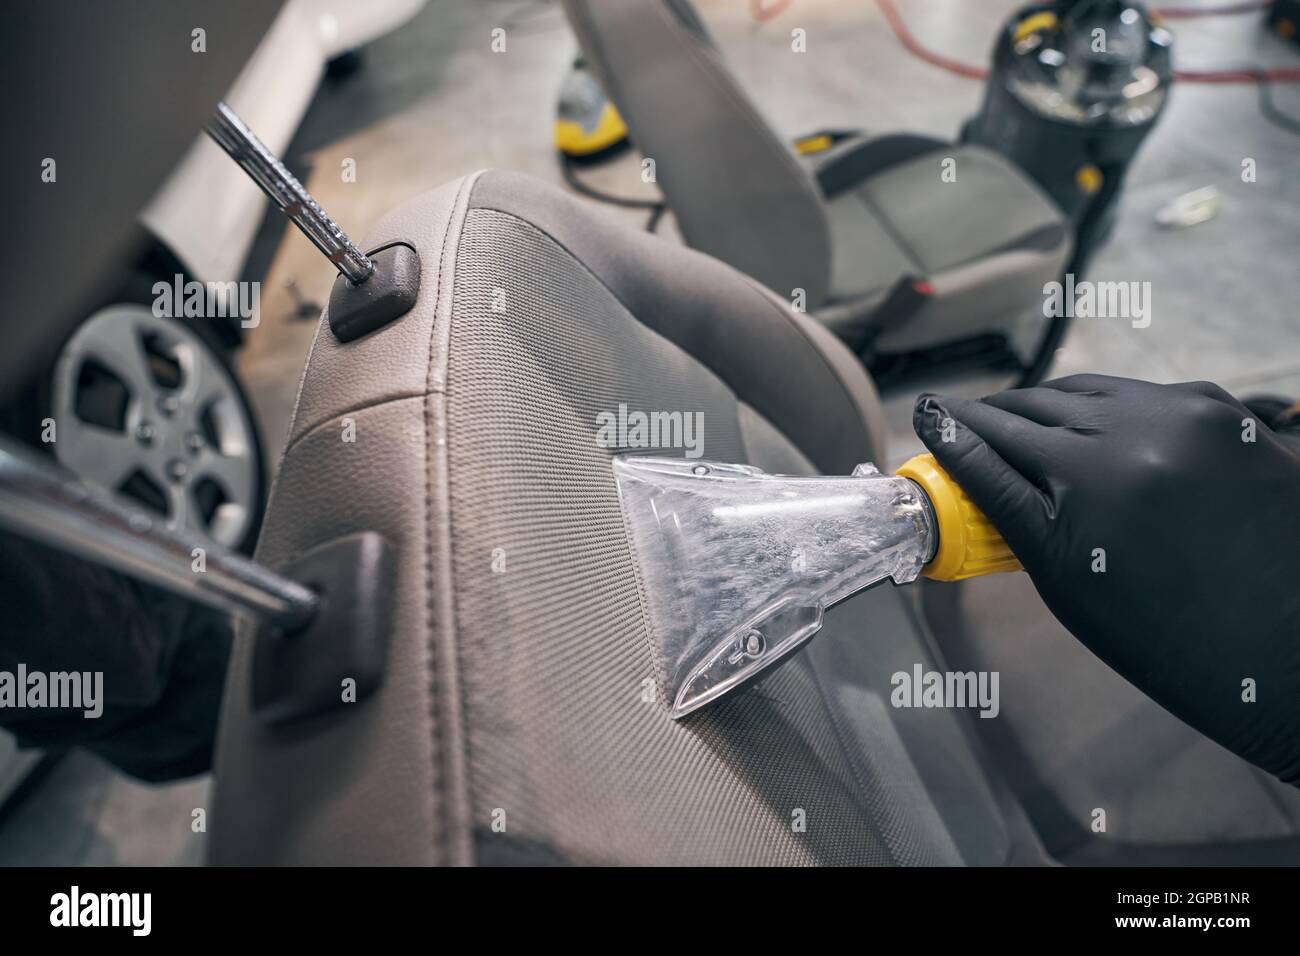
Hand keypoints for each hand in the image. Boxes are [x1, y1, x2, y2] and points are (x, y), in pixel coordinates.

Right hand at [913, 374, 1299, 783]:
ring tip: (1028, 438)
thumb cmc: (1164, 637)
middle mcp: (1147, 426)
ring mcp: (1195, 413)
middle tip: (969, 434)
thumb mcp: (1063, 573)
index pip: (1000, 429)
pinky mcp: (1227, 415)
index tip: (928, 416)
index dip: (956, 423)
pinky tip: (1097, 444)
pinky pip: (1146, 398)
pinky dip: (1111, 415)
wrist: (1286, 655)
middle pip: (1043, 401)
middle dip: (1000, 417)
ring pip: (1093, 392)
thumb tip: (947, 436)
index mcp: (1096, 473)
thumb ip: (1001, 495)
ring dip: (1053, 412)